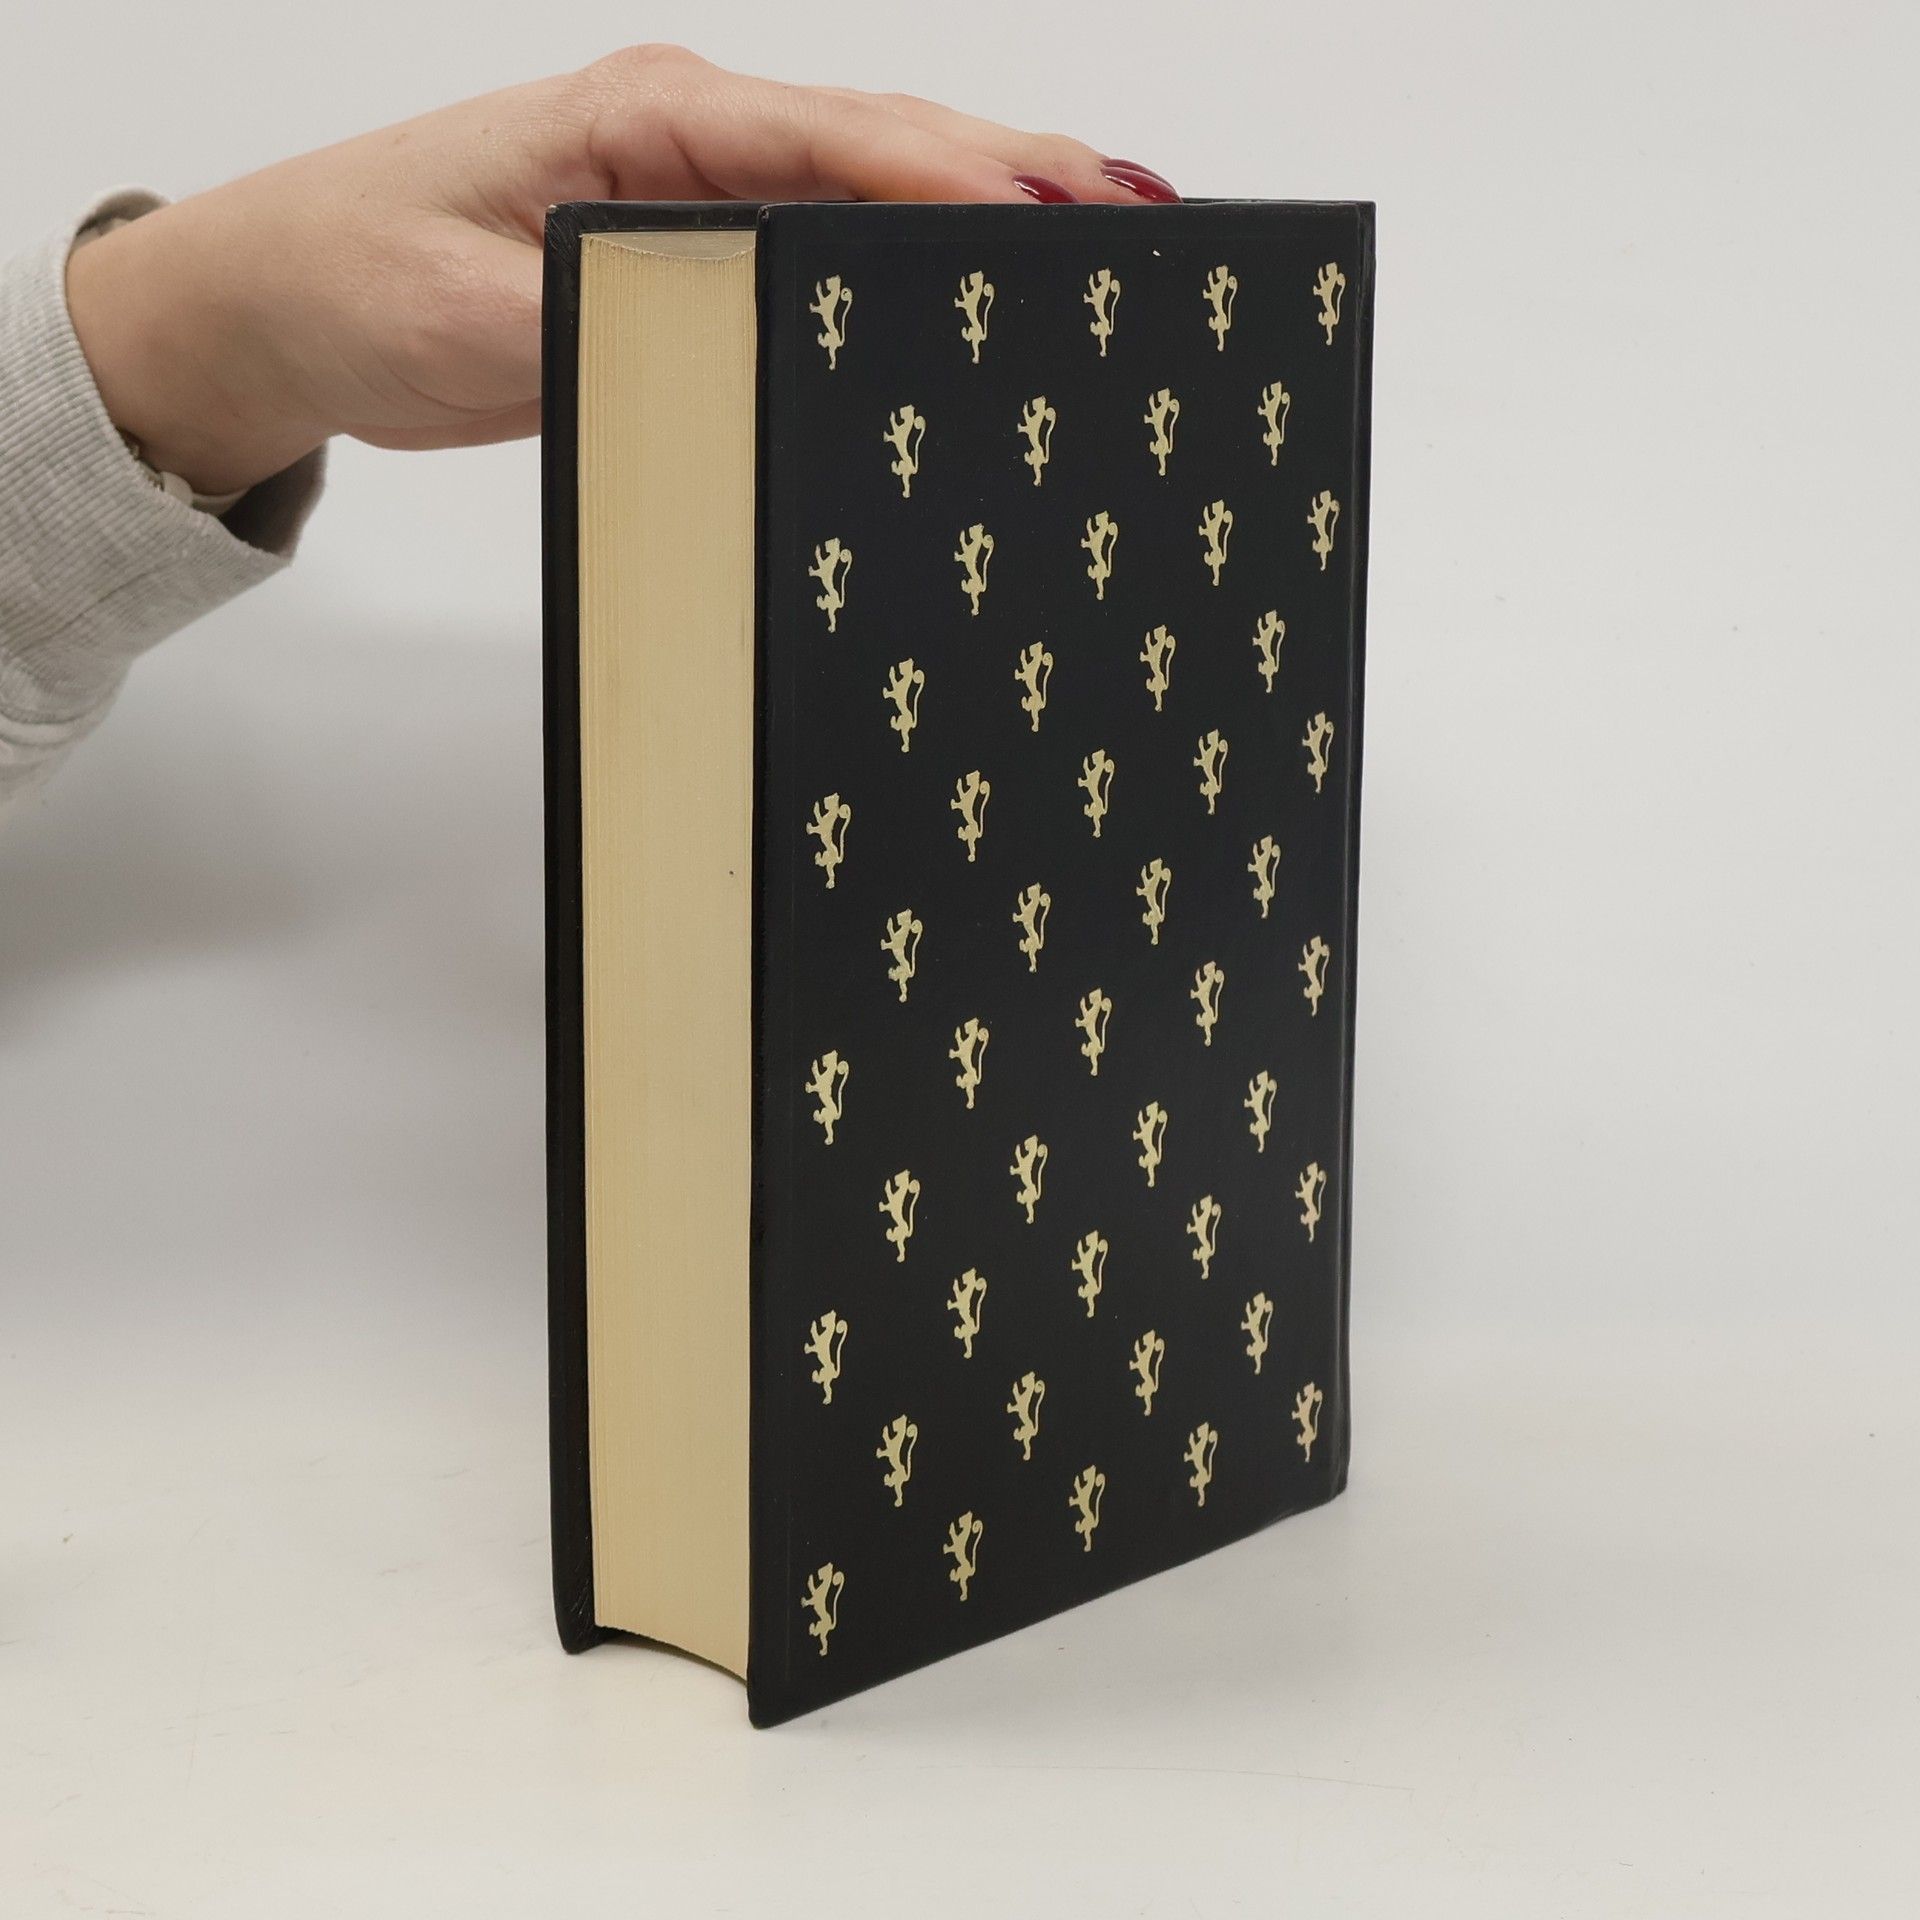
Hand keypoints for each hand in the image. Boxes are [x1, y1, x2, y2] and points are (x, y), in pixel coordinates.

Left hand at [64, 45, 1178, 495]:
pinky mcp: (700, 254)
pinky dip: (915, 270)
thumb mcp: (469, 313)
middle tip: (1143, 217)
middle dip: (1018, 177)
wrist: (292, 301)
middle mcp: (694, 139)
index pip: (832, 141)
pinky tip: (970, 305)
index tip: (1046, 217)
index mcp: (647, 120)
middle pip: (890, 146)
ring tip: (1106, 250)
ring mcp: (703, 194)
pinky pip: (832, 255)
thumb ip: (602, 318)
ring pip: (875, 195)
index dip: (948, 178)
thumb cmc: (358, 274)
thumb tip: (729, 330)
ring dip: (985, 216)